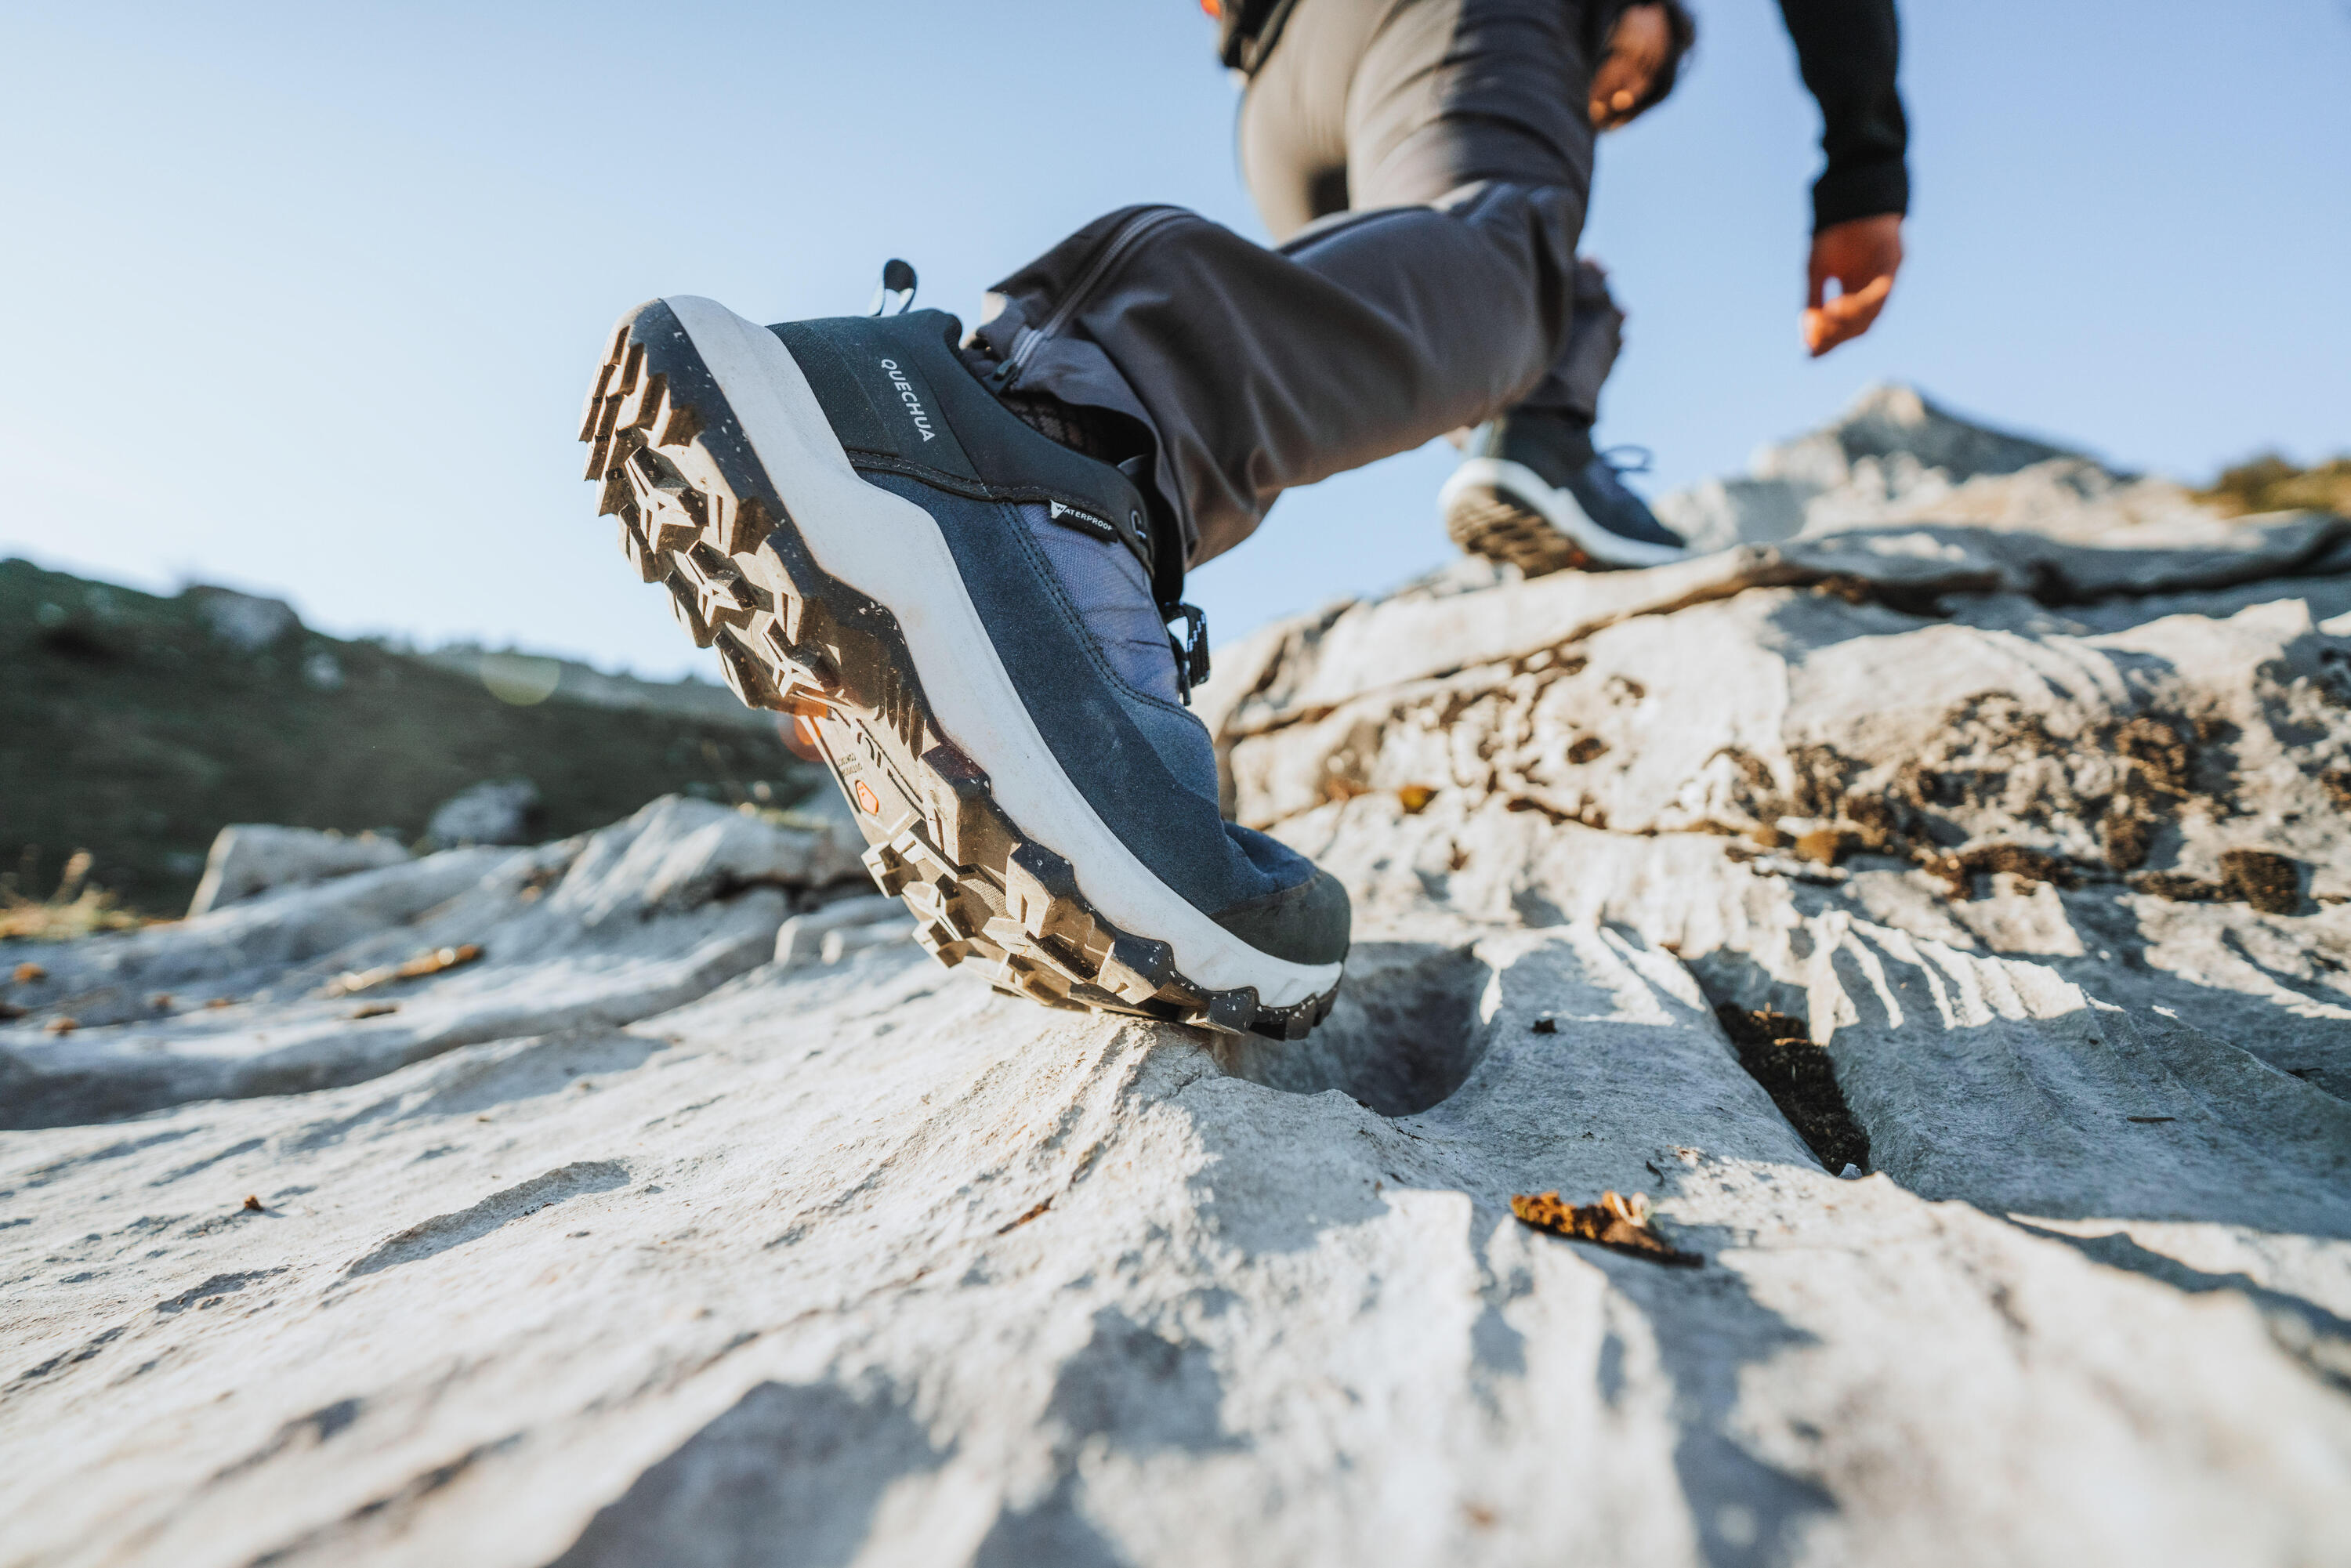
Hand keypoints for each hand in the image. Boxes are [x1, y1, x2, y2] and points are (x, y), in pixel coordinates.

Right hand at [1803, 214, 1903, 357]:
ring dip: (1850, 322)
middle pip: (1860, 326)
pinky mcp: (1894, 260)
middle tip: (1818, 340)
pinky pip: (1882, 289)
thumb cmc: (1834, 231)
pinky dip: (1864, 302)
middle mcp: (1873, 288)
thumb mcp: (1817, 271)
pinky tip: (1843, 305)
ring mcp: (1885, 276)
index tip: (1810, 354)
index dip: (1829, 342)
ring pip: (1873, 313)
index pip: (1846, 327)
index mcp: (1855, 291)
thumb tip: (1807, 340)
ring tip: (1828, 320)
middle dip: (1838, 336)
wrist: (1851, 194)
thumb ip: (1813, 302)